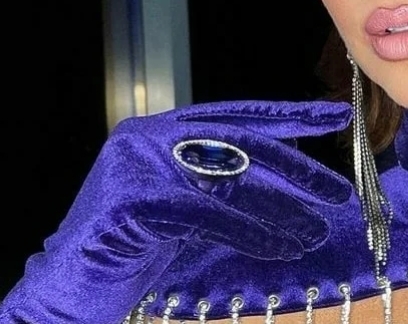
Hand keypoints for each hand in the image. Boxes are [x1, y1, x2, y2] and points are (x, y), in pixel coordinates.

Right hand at [0, 100, 353, 323]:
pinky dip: (251, 231)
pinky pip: (207, 215)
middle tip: (339, 191)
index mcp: (162, 130)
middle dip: (294, 169)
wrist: (69, 291)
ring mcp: (135, 166)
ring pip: (228, 182)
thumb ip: (226, 183)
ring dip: (280, 209)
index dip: (288, 115)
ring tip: (318, 229)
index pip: (235, 116)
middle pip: (238, 145)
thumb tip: (297, 177)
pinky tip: (282, 246)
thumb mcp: (189, 207)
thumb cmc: (132, 251)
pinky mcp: (130, 203)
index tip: (335, 116)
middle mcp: (148, 137)